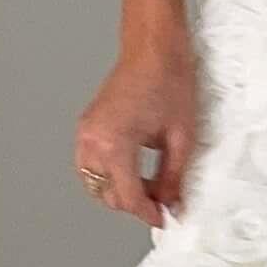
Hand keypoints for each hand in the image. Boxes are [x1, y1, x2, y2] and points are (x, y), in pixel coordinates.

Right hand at [75, 37, 195, 226]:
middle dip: (134, 204)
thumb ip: (173, 177)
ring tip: (149, 187)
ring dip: (119, 191)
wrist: (154, 48)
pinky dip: (109, 174)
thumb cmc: (169, 81)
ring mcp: (85, 133)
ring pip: (95, 182)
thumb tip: (171, 203)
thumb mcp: (181, 137)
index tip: (164, 218)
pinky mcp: (87, 126)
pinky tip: (134, 170)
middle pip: (107, 194)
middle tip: (161, 203)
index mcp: (114, 144)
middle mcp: (92, 140)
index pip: (127, 197)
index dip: (148, 213)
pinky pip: (90, 164)